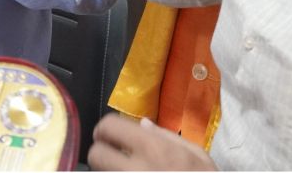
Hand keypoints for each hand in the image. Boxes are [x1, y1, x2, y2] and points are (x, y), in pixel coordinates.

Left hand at [87, 114, 216, 170]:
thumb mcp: (197, 155)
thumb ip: (167, 136)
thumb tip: (142, 124)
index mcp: (152, 149)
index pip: (108, 127)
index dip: (106, 129)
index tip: (111, 134)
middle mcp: (133, 169)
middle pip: (95, 155)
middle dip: (101, 152)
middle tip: (112, 154)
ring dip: (107, 170)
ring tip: (123, 169)